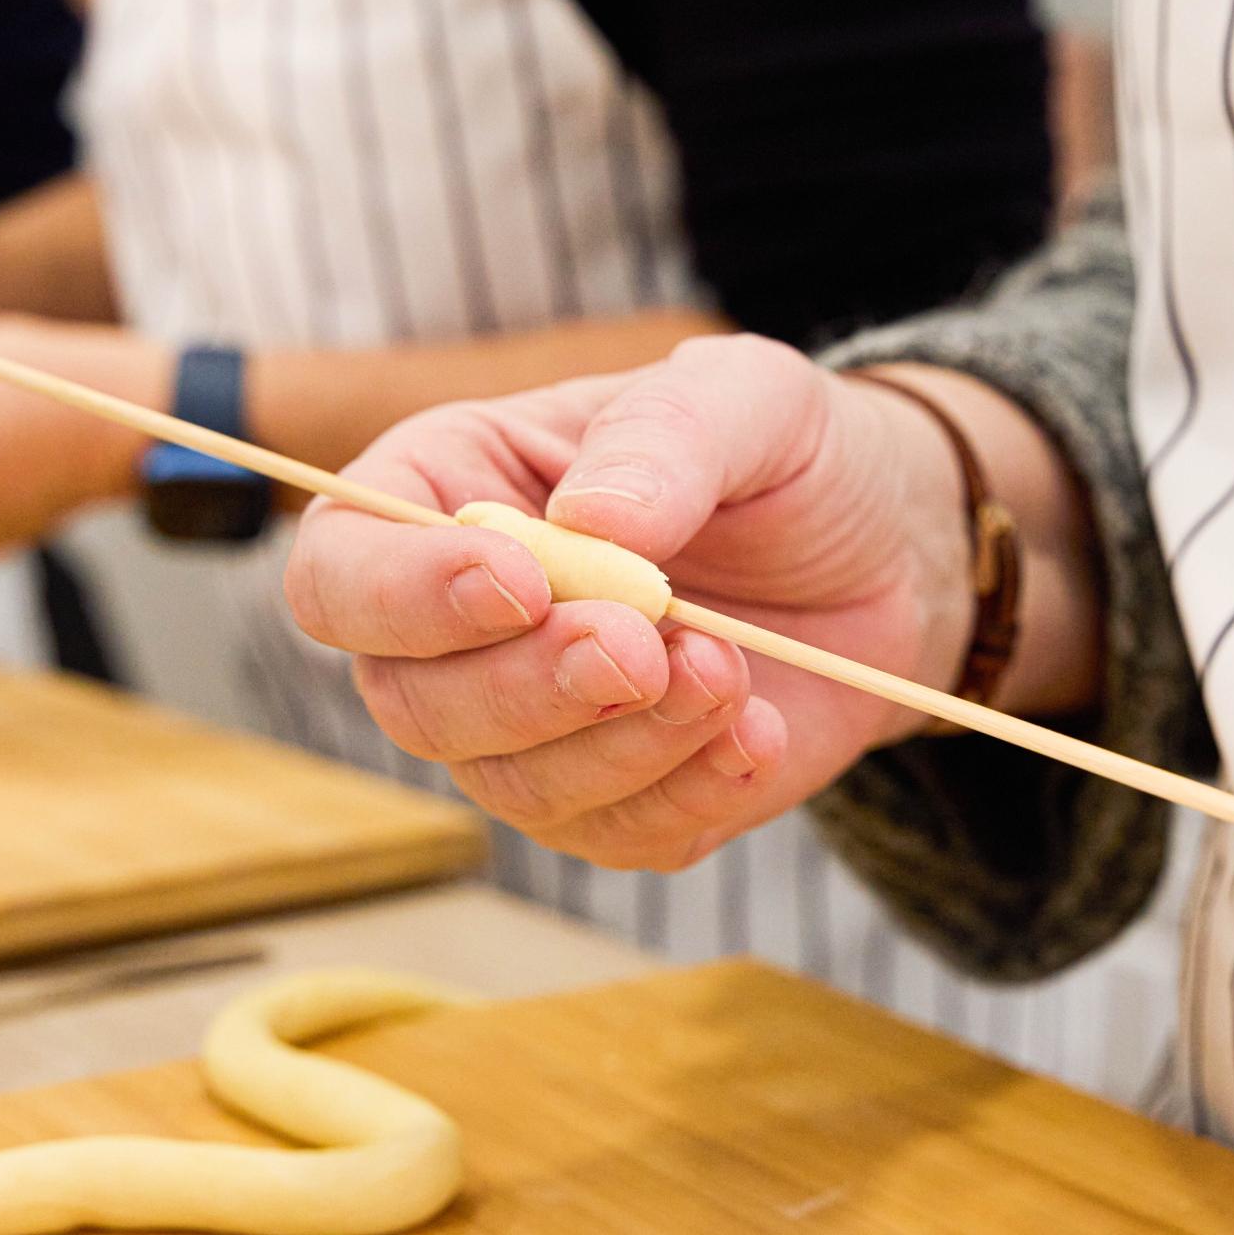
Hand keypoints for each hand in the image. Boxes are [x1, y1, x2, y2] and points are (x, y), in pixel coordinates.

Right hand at [284, 334, 1100, 872]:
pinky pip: (616, 836)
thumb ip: (666, 437)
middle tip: (645, 645)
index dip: (404, 593)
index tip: (519, 582)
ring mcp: (530, 725)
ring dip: (625, 742)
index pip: (342, 569)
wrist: (892, 555)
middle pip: (411, 701)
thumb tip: (594, 522)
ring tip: (729, 668)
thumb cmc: (787, 455)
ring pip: (512, 784)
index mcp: (447, 493)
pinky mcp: (616, 800)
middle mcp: (460, 624)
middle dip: (527, 686)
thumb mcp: (748, 398)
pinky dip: (690, 793)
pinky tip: (755, 727)